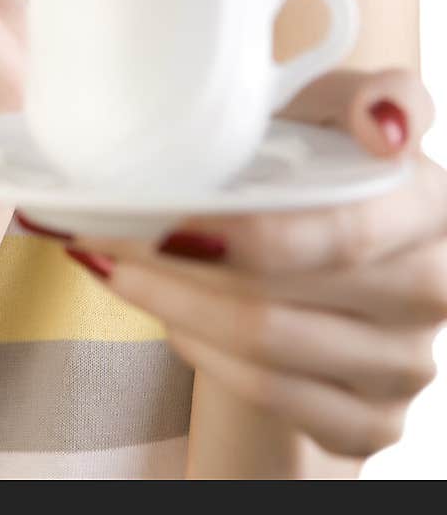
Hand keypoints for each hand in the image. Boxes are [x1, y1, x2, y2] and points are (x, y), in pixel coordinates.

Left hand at [23, 67, 446, 458]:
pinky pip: (270, 395)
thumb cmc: (323, 166)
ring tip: (113, 265)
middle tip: (102, 235)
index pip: (343, 234)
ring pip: (266, 350)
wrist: (335, 252)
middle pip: (284, 295)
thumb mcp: (332, 111)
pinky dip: (202, 352)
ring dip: (172, 306)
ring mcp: (406, 362)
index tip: (167, 220)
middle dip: (176, 265)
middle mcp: (433, 289)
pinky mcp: (373, 418)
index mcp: (429, 203)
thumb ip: (356, 96)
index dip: (252, 235)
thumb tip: (380, 121)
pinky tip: (169, 313)